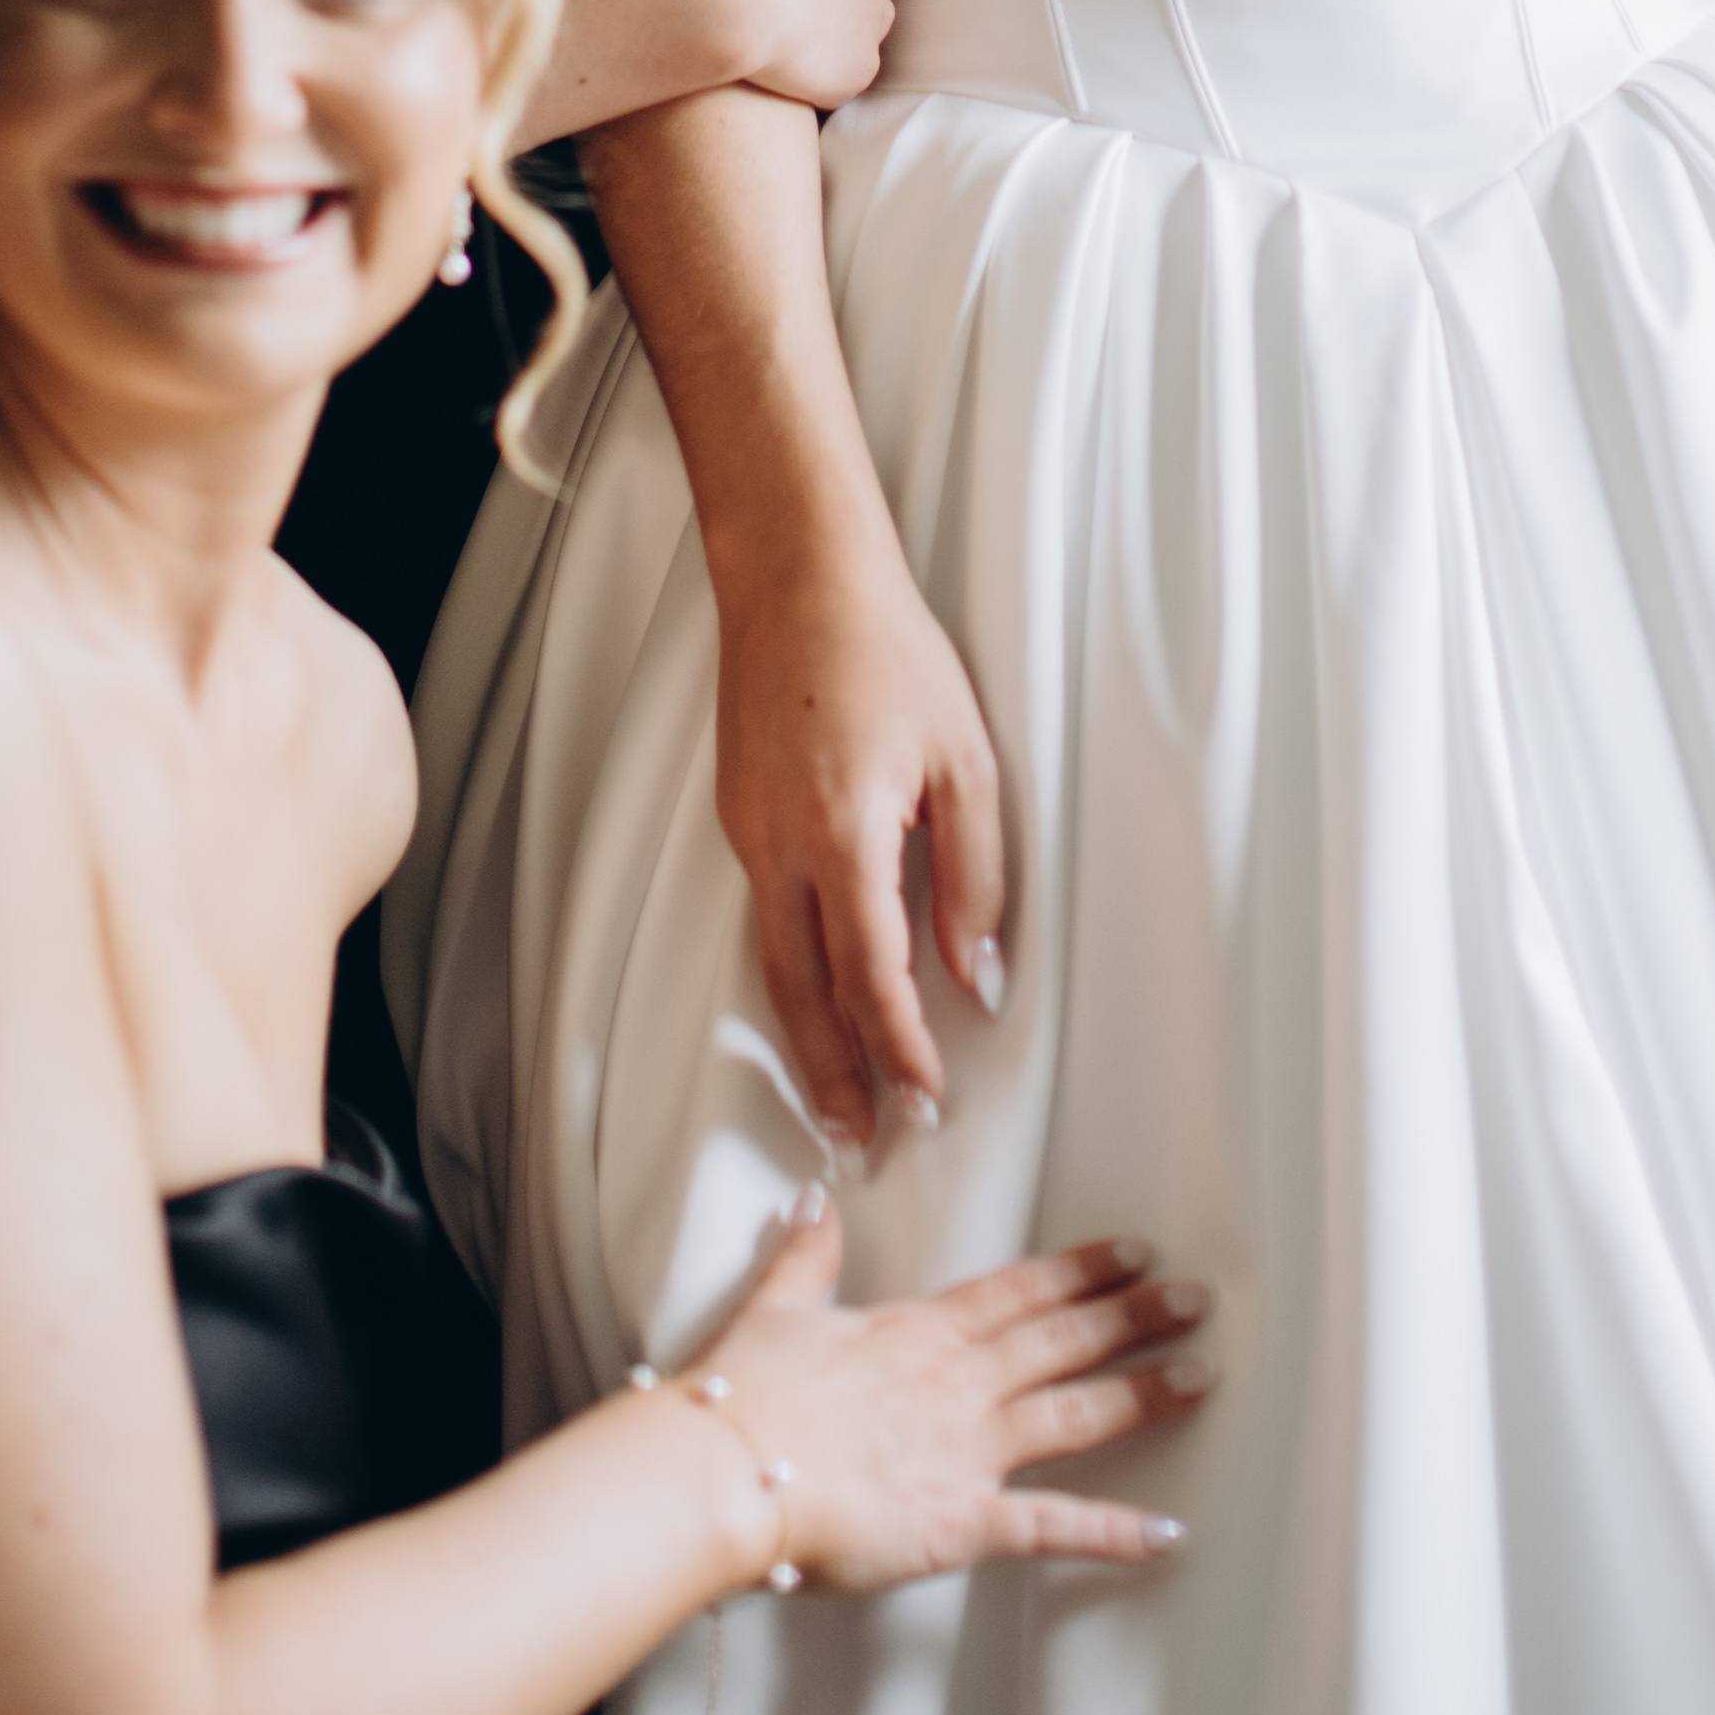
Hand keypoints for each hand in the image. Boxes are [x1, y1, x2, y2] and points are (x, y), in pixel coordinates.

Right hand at [681, 1197, 1210, 1585]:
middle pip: (1062, 1339)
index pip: (1018, 1291)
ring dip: (1143, 1394)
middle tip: (1194, 1298)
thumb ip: (806, 1259)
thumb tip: (814, 1205)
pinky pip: (1052, 1526)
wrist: (725, 1473)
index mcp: (917, 1333)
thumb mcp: (774, 1310)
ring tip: (1200, 1377)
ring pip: (1075, 1412)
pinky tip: (1166, 1535)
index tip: (1131, 1253)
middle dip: (1133, 1317)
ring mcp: (968, 1451)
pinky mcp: (963, 1521)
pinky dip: (1114, 1533)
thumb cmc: (742, 1401)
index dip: (1080, 1272)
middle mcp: (957, 1383)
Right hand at [709, 511, 1006, 1151]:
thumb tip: (976, 972)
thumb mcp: (967, 760)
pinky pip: (762, 918)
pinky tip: (815, 1001)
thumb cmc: (888, 650)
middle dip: (836, 1075)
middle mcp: (780, 846)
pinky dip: (788, 977)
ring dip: (804, 1039)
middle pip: (803, 993)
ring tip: (835, 1099)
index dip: (900, 1048)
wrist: (796, 573)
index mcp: (845, 834)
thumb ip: (976, 874)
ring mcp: (748, 832)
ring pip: (772, 964)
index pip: (871, 975)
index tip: (925, 1098)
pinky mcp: (738, 816)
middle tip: (865, 1141)